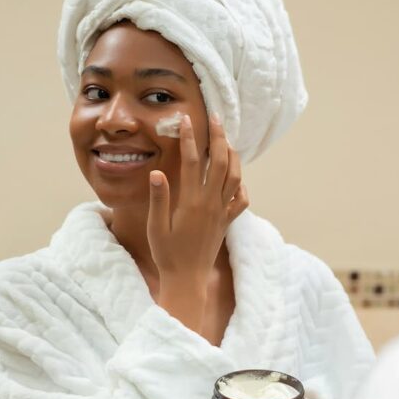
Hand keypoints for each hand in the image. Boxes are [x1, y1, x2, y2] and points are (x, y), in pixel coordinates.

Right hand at [147, 113, 248, 325]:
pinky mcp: (226, 222)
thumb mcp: (156, 228)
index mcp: (192, 202)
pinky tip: (235, 178)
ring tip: (226, 141)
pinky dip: (241, 185)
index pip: (194, 162)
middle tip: (216, 119)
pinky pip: (241, 200)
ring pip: (235, 177)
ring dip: (233, 156)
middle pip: (221, 163)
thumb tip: (156, 173)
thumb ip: (159, 199)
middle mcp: (211, 204)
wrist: (188, 279)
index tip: (186, 120)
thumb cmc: (168, 254)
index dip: (190, 139)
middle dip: (219, 138)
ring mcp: (222, 212)